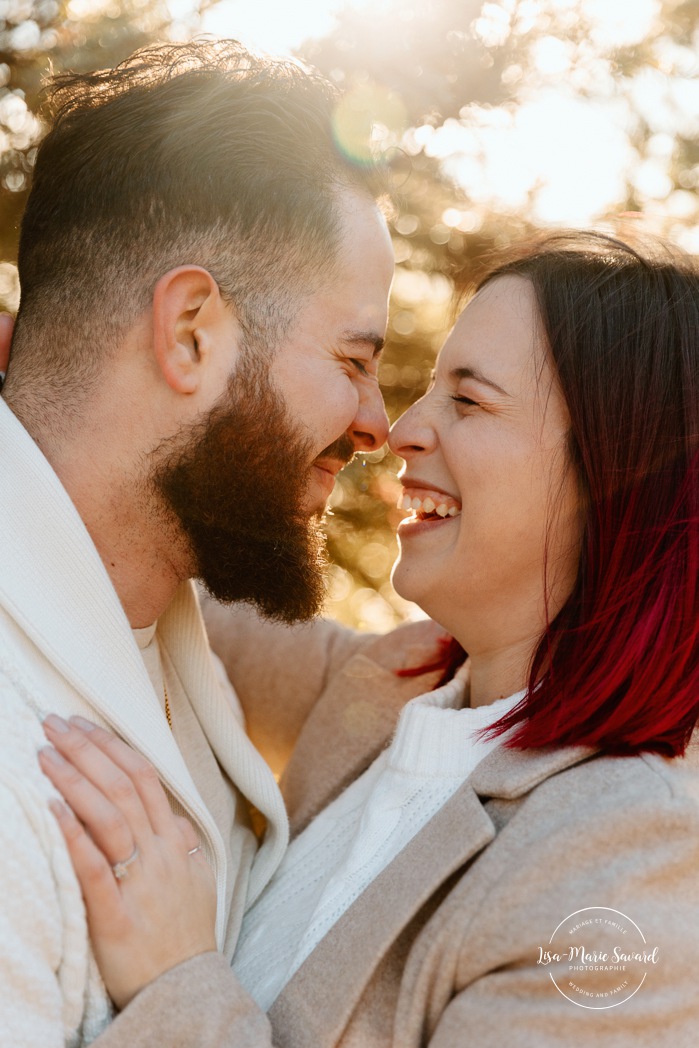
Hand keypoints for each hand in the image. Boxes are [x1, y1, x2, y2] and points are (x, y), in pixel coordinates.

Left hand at [38, 716, 216, 1009]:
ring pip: (110, 817)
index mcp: (175, 842)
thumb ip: (184, 844)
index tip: (83, 723)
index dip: (112, 746)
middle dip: (87, 750)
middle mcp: (160, 854)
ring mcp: (140, 883)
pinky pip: (95, 869)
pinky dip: (75, 835)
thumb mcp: (198, 881)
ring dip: (75, 781)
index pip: (145, 777)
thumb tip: (173, 816)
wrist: (185, 991)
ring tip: (44, 755)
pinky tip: (53, 808)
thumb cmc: (185, 935)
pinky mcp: (116, 916)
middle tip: (53, 723)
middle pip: (123, 787)